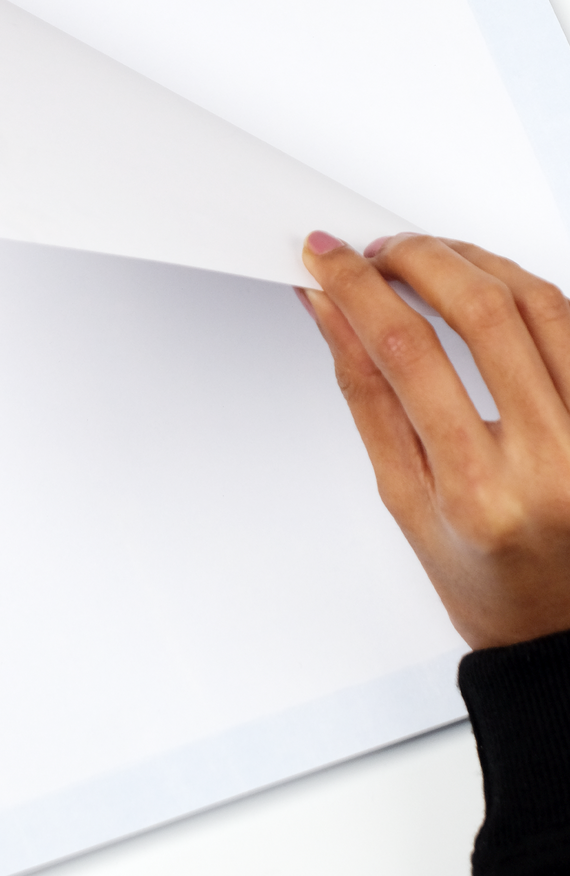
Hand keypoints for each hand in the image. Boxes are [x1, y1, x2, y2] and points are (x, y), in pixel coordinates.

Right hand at [299, 231, 569, 650]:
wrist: (560, 623)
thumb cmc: (485, 576)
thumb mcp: (401, 494)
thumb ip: (366, 390)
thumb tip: (331, 309)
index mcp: (479, 490)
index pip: (407, 351)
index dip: (358, 287)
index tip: (329, 259)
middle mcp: (549, 457)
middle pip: (480, 309)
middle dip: (416, 258)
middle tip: (377, 252)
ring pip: (537, 300)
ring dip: (472, 261)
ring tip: (427, 258)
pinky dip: (523, 286)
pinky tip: (486, 284)